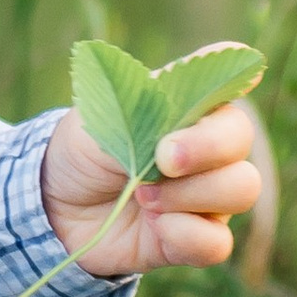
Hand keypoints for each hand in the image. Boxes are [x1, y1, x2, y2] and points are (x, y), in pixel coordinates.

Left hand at [42, 100, 262, 279]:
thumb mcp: (106, 112)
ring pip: (240, 189)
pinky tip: (156, 227)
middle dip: (203, 150)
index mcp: (189, 108)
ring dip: (190, 194)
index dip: (218, 98)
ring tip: (144, 196)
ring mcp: (206, 195)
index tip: (180, 122)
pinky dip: (188, 234)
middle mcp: (208, 150)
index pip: (230, 87)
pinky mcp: (194, 238)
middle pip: (242, 142)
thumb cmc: (85, 149)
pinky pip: (218, 242)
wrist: (55, 207)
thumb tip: (224, 54)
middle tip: (158, 162)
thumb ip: (158, 95)